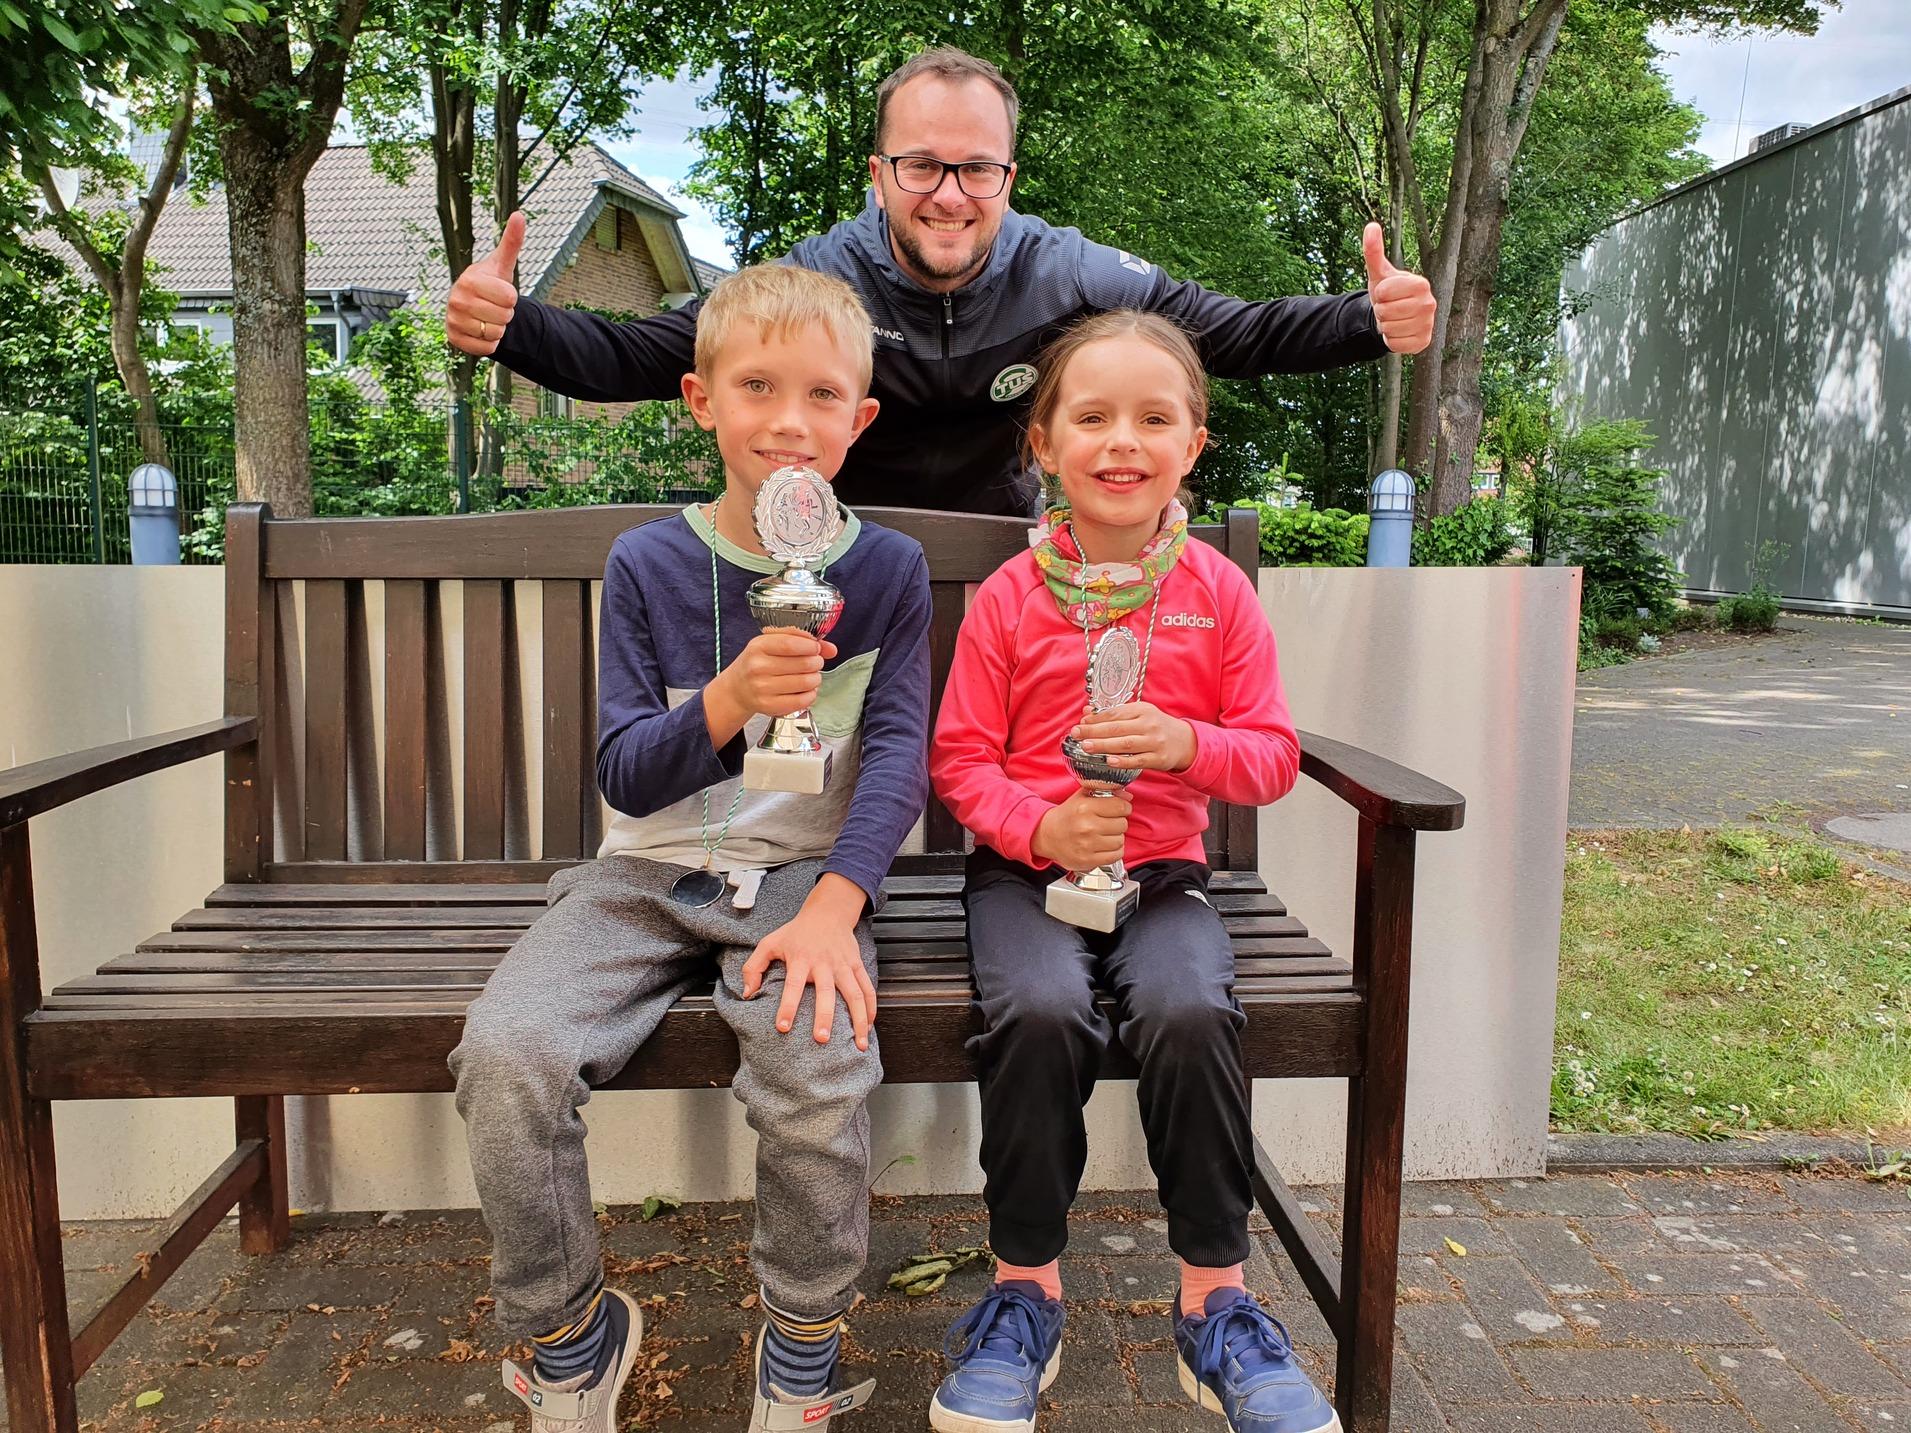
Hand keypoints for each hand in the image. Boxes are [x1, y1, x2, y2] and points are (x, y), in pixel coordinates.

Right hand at [446, 212, 525, 356]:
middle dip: (505, 314)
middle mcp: (456, 299)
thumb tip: (520, 215)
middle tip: (494, 306)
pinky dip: (490, 343)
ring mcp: (453, 319)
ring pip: (496, 333)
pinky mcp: (454, 339)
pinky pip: (487, 348)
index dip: (511, 297)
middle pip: (504, 316)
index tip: (500, 293)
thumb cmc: (489, 284)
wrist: (472, 307)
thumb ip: (511, 242)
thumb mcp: (501, 264)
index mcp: (469, 279)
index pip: (510, 298)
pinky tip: (481, 330)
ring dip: (498, 328)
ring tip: (487, 317)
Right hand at [719, 630, 837, 718]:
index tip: (816, 648)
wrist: (738, 688)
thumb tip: (830, 649)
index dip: (810, 646)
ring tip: (811, 676)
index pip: (790, 644)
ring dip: (816, 678)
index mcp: (758, 646)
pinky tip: (806, 690)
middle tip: (815, 662)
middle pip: (803, 663)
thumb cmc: (759, 663)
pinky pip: (801, 701)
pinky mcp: (769, 706)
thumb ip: (802, 640)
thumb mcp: (772, 644)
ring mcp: (762, 688)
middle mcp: (758, 667)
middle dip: (817, 662)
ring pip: (805, 682)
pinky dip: (811, 695)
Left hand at [741, 875, 875, 1047]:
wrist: (828, 912)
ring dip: (858, 1019)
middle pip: (826, 992)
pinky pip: (867, 988)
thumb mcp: (770, 943)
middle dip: (825, 1016)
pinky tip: (869, 1026)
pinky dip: (871, 1008)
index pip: (793, 985)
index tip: (783, 1027)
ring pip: (855, 994)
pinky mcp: (857, 965)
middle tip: (822, 1039)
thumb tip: (747, 994)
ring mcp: (843, 965)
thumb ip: (753, 967)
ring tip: (860, 1044)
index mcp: (800, 959)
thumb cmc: (796, 932)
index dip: (787, 1006)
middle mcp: (824, 963)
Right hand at [1032, 787, 1130, 873]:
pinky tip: (1104, 846)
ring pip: (1120, 840)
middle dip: (1118, 822)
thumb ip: (1105, 791)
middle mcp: (1086, 826)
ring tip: (1103, 835)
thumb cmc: (1067, 816)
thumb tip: (1127, 796)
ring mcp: (1087, 845)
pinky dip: (1114, 851)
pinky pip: (1116, 855)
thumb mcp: (1082, 797)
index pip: (1121, 806)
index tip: (1119, 809)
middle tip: (1107, 823)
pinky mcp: (1088, 860)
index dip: (1124, 807)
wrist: (1047, 836)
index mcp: (1084, 807)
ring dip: (1115, 837)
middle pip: (1122, 824)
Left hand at [1072, 702, 1196, 773]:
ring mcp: (1154, 742)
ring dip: (1104, 745)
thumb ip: (1114, 714)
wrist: (1184, 741)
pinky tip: (1109, 761)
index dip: (1096, 718)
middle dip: (1094, 731)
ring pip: (1126, 744)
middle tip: (1076, 734)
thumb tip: (1087, 713)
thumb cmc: (1156, 727)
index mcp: (1142, 710)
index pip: (1115, 713)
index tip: (1081, 723)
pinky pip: (1138, 760)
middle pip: (1117, 728)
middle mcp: (1149, 724)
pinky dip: (1123, 761)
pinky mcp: (1158, 758)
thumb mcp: (1139, 715)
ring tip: (1086, 747)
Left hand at [1362, 222, 1435, 354]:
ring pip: (1389, 329)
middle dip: (1381, 311)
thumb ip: (1373, 251)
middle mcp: (1430, 303)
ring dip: (1386, 326)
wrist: (1394, 315)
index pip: (1385, 293)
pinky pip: (1395, 344)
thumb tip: (1371, 226)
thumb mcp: (1379, 272)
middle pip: (1386, 312)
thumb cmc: (1388, 291)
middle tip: (1389, 308)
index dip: (1379, 294)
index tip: (1387, 293)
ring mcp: (1429, 324)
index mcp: (1421, 284)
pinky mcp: (1423, 342)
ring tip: (1394, 319)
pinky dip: (1391, 340)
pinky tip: (1399, 331)